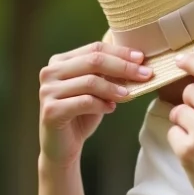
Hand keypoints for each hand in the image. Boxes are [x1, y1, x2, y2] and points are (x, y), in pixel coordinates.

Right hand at [38, 41, 152, 167]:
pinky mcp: (51, 110)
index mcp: (60, 61)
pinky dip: (102, 104)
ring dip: (114, 88)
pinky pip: (84, 102)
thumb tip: (138, 61)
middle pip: (94, 61)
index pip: (95, 48)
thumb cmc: (82, 114)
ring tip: (128, 95)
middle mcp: (50, 72)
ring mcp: (47, 91)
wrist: (63, 146)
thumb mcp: (97, 90)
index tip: (142, 58)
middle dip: (124, 67)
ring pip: (90, 82)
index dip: (120, 52)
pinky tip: (111, 108)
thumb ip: (108, 74)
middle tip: (146, 74)